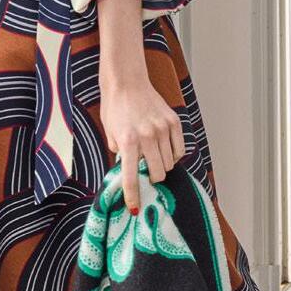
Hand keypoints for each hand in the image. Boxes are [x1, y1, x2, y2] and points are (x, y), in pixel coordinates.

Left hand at [100, 78, 184, 212]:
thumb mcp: (111, 134)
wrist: (126, 82)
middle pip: (158, 173)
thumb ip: (121, 154)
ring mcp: (163, 128)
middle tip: (147, 176)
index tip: (135, 208)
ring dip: (162, 166)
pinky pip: (179, 149)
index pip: (131, 177)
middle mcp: (147, 136)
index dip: (133, 196)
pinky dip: (174, 155)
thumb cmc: (115, 108)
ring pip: (169, 163)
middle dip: (152, 179)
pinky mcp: (174, 122)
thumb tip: (130, 171)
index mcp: (128, 141)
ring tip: (154, 160)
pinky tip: (165, 152)